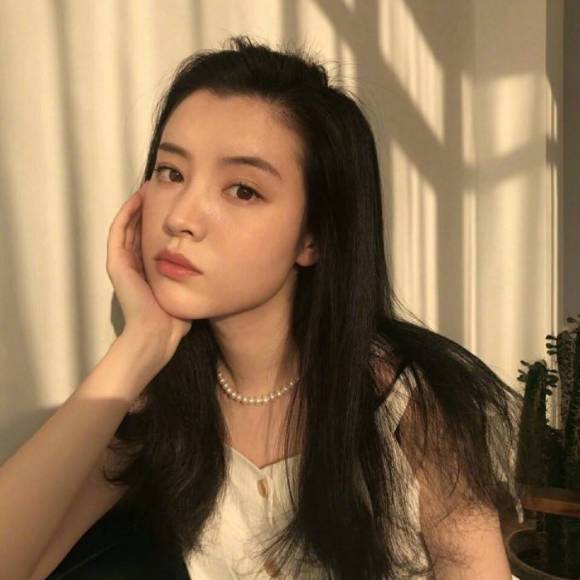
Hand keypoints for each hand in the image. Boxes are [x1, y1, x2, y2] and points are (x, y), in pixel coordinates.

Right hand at [106, 181, 191, 367]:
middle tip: (159, 186)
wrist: (158, 334)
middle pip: (139, 227)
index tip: (173, 201)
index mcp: (147, 270)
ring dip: (137, 205)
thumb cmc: (176, 318)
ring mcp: (123, 263)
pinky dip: (127, 213)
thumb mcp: (187, 289)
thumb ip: (193, 275)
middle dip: (148, 207)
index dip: (160, 219)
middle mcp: (134, 264)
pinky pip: (119, 231)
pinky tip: (139, 198)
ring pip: (128, 225)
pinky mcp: (116, 264)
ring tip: (149, 187)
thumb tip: (214, 263)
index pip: (151, 237)